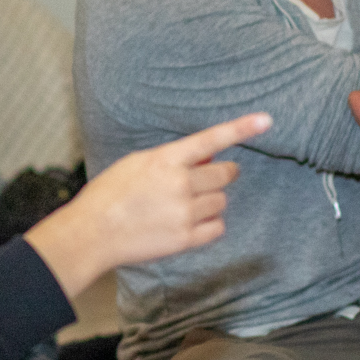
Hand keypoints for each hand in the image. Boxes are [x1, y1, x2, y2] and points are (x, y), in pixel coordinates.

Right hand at [26, 113, 269, 294]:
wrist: (93, 233)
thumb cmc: (110, 194)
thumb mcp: (137, 164)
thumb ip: (173, 160)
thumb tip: (207, 159)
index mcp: (165, 160)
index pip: (211, 139)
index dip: (241, 128)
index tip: (266, 120)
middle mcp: (180, 184)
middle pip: (225, 174)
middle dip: (221, 174)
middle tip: (208, 178)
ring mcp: (185, 213)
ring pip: (222, 201)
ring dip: (210, 200)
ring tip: (183, 205)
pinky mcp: (186, 239)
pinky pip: (217, 227)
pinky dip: (208, 224)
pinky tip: (187, 222)